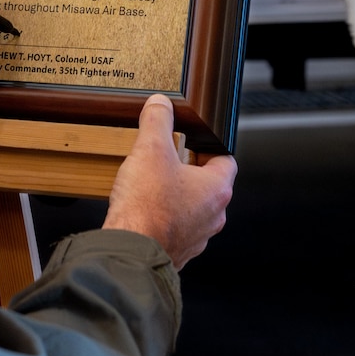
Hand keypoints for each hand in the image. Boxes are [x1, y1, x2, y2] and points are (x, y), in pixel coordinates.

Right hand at [103, 94, 236, 269]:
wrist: (129, 249)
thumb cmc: (146, 206)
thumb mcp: (150, 149)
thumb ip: (158, 120)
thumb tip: (161, 103)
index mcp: (216, 189)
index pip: (225, 160)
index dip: (209, 146)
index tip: (193, 141)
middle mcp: (213, 216)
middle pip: (208, 185)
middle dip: (189, 170)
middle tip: (168, 160)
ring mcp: (196, 238)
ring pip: (193, 210)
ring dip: (177, 197)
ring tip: (153, 186)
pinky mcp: (177, 252)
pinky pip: (176, 230)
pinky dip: (164, 219)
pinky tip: (144, 211)